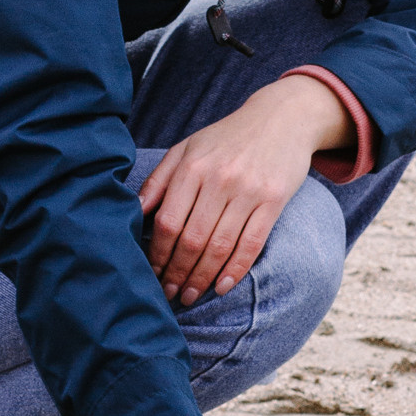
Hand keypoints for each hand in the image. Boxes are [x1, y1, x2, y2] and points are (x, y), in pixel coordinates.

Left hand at [138, 75, 353, 304]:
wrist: (281, 118)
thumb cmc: (227, 138)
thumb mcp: (188, 148)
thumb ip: (159, 179)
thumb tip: (134, 212)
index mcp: (193, 166)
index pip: (168, 221)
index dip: (157, 254)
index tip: (151, 274)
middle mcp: (219, 179)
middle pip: (192, 239)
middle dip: (177, 273)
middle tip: (168, 294)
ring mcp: (249, 190)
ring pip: (220, 246)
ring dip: (202, 278)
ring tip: (190, 296)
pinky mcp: (274, 200)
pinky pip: (251, 243)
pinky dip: (235, 270)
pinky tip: (222, 287)